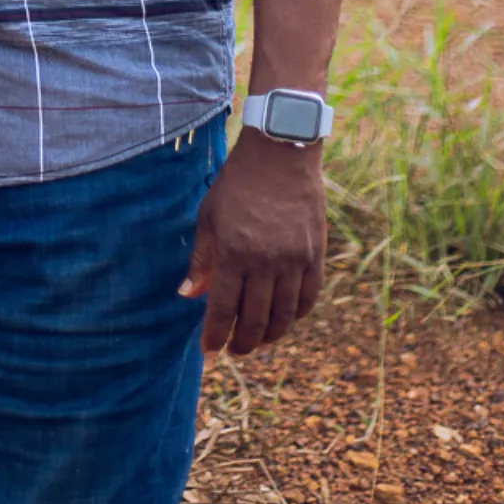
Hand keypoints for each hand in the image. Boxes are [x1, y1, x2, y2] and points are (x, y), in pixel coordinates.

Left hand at [181, 129, 324, 354]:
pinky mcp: (315, 255)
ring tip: (259, 342)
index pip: (223, 309)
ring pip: (283, 316)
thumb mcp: (209, 215)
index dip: (215, 336)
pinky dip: (296, 315)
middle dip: (242, 343)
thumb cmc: (237, 183)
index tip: (209, 350)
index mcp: (233, 252)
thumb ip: (201, 259)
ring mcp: (294, 260)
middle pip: (255, 320)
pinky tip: (285, 319)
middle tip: (235, 350)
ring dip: (270, 336)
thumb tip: (188, 295)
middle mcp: (265, 262)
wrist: (281, 153)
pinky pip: (308, 298)